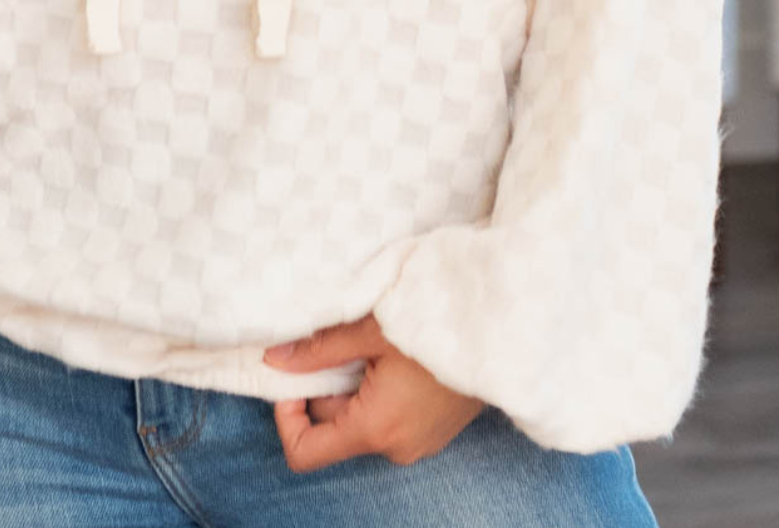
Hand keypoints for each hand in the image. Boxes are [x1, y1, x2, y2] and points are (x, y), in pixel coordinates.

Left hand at [262, 312, 485, 469]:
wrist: (504, 329)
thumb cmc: (436, 324)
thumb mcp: (370, 330)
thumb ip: (318, 349)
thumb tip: (274, 359)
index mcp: (374, 429)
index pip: (305, 453)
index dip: (286, 416)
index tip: (292, 377)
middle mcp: (395, 447)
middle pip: (334, 428)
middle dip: (325, 385)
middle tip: (337, 339)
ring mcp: (419, 443)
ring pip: (361, 419)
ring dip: (354, 384)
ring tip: (373, 341)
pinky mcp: (434, 431)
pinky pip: (388, 418)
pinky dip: (378, 390)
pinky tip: (396, 354)